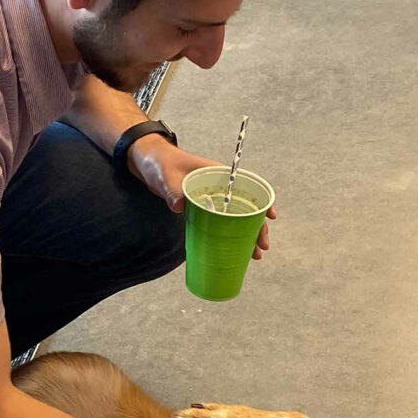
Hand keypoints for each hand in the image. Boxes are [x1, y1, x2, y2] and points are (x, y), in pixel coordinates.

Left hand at [129, 135, 276, 259]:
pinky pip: (219, 223)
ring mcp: (210, 199)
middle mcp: (218, 188)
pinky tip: (234, 250)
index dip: (262, 202)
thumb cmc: (160, 162)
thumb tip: (179, 207)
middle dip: (257, 227)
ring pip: (234, 218)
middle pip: (245, 207)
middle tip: (261, 248)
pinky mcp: (201, 208)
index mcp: (218, 174)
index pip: (248, 187)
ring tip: (253, 255)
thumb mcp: (167, 175)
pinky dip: (228, 236)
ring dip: (246, 235)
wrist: (147, 163)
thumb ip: (173, 190)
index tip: (270, 216)